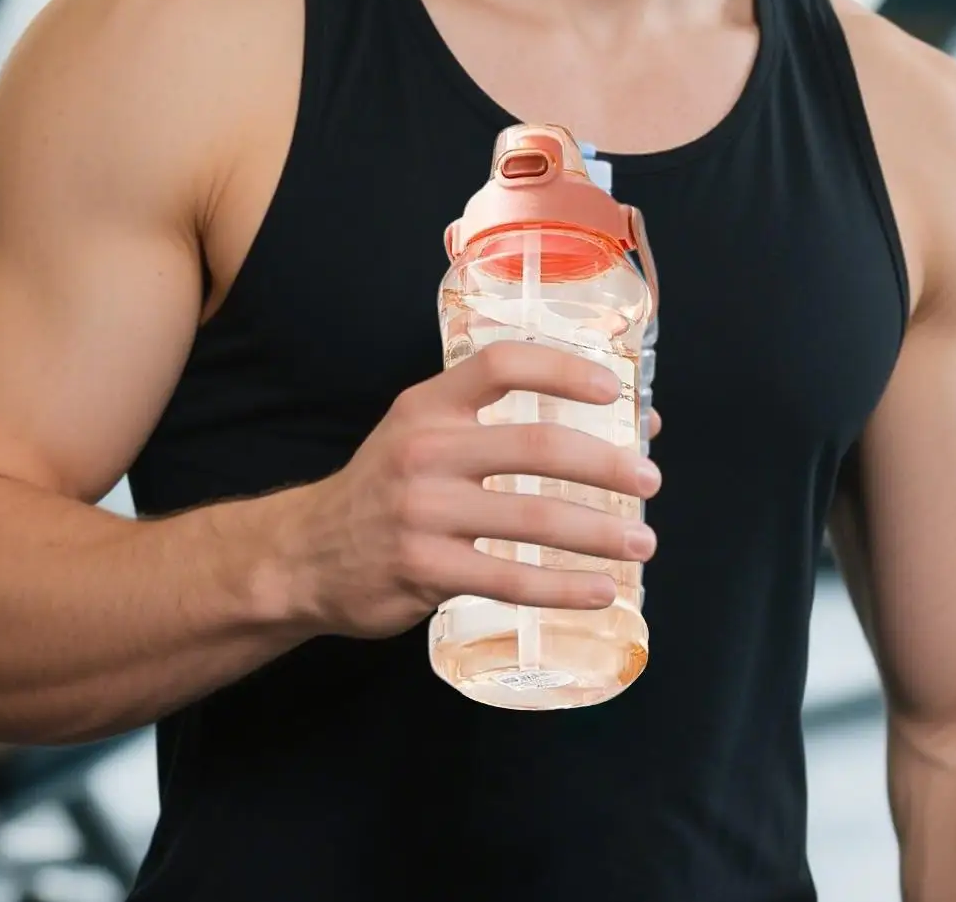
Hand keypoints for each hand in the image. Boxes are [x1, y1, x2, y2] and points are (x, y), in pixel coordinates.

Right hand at [294, 342, 662, 641]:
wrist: (306, 554)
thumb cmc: (389, 487)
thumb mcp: (426, 435)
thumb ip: (502, 425)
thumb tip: (624, 425)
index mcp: (429, 405)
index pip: (502, 365)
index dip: (563, 371)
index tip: (613, 392)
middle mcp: (425, 450)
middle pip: (534, 445)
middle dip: (604, 465)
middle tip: (649, 481)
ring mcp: (422, 512)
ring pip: (531, 519)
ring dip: (598, 532)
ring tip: (641, 543)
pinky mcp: (423, 569)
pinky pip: (509, 580)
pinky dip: (562, 587)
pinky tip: (600, 591)